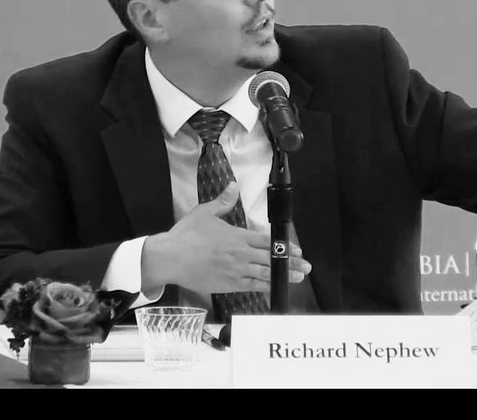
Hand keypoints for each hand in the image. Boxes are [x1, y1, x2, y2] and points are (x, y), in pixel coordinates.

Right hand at [142, 182, 311, 294]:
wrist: (171, 258)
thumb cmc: (186, 235)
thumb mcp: (204, 212)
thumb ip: (223, 201)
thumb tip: (234, 186)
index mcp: (237, 236)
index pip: (266, 241)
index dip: (283, 246)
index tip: (297, 250)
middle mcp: (240, 254)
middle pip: (270, 258)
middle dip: (290, 262)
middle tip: (306, 267)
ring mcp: (235, 270)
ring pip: (265, 274)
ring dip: (283, 276)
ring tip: (298, 278)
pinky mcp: (228, 284)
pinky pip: (251, 286)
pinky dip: (265, 288)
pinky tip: (275, 289)